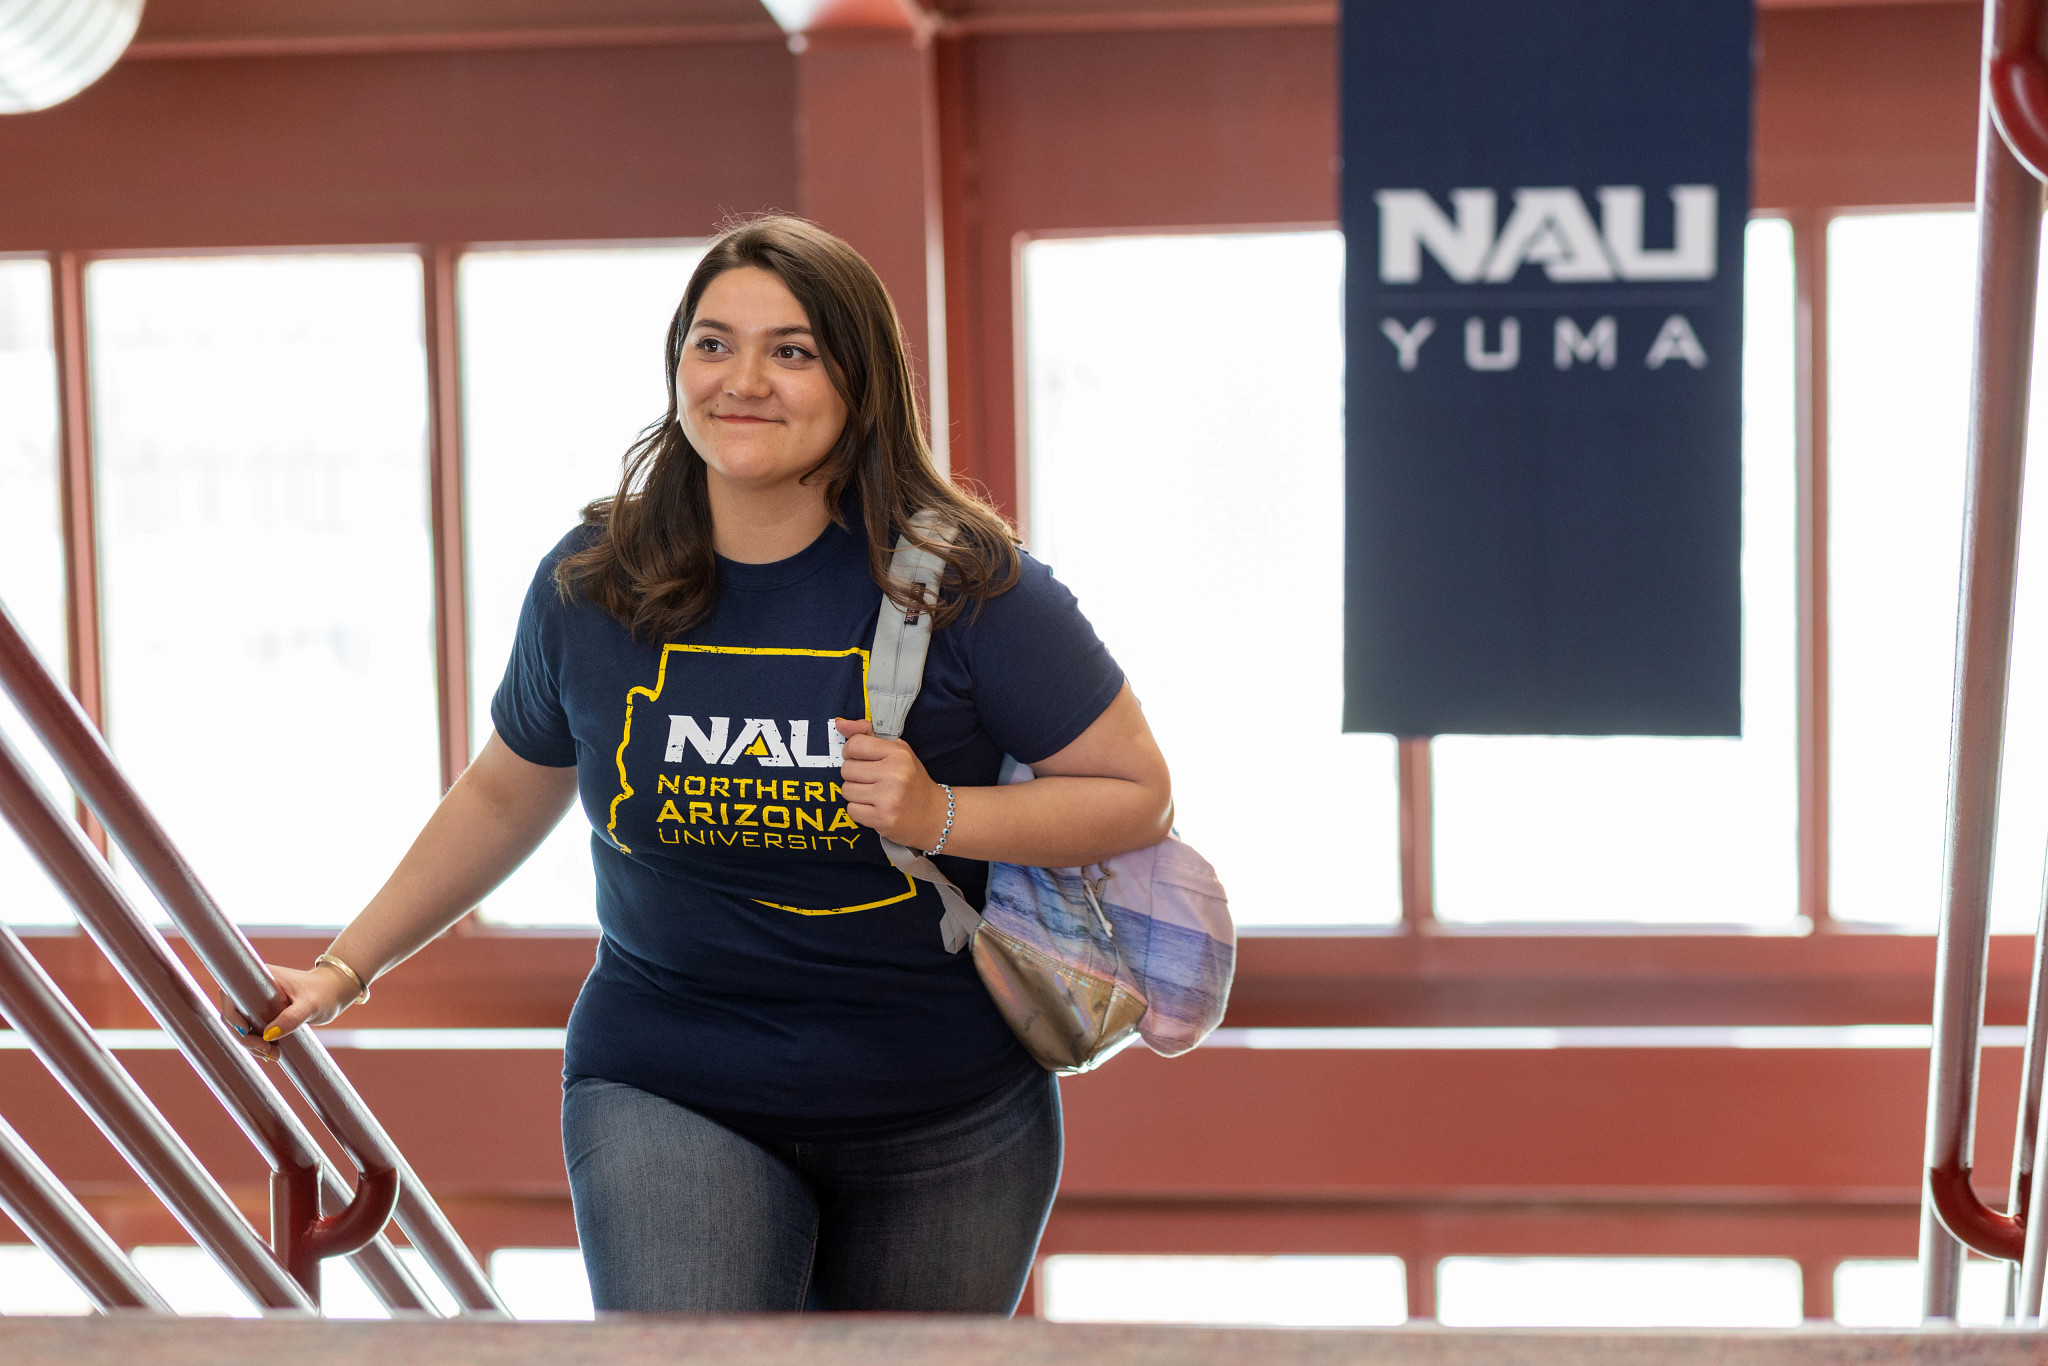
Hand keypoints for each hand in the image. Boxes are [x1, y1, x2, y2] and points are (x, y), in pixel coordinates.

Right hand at [220, 962, 359, 1059]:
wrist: (335, 993)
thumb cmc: (324, 993)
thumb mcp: (311, 1006)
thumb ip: (292, 1018)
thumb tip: (268, 1035)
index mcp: (259, 978)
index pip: (230, 997)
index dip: (232, 1017)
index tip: (246, 1033)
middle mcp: (253, 989)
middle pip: (233, 1017)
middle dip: (245, 1038)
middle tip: (267, 1052)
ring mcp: (257, 1002)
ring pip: (241, 1027)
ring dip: (252, 1044)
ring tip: (274, 1056)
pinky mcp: (263, 1014)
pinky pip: (252, 1031)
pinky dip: (258, 1043)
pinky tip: (272, 1053)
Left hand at [834, 718, 949, 849]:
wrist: (933, 814)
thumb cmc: (911, 779)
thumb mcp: (897, 750)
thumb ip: (867, 734)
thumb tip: (840, 723)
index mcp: (898, 754)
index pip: (855, 744)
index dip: (851, 752)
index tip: (861, 758)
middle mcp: (895, 775)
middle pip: (847, 769)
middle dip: (855, 775)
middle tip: (871, 780)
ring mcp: (889, 799)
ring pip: (846, 790)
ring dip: (856, 793)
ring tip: (874, 794)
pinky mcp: (882, 819)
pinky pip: (851, 810)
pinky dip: (859, 810)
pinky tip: (874, 807)